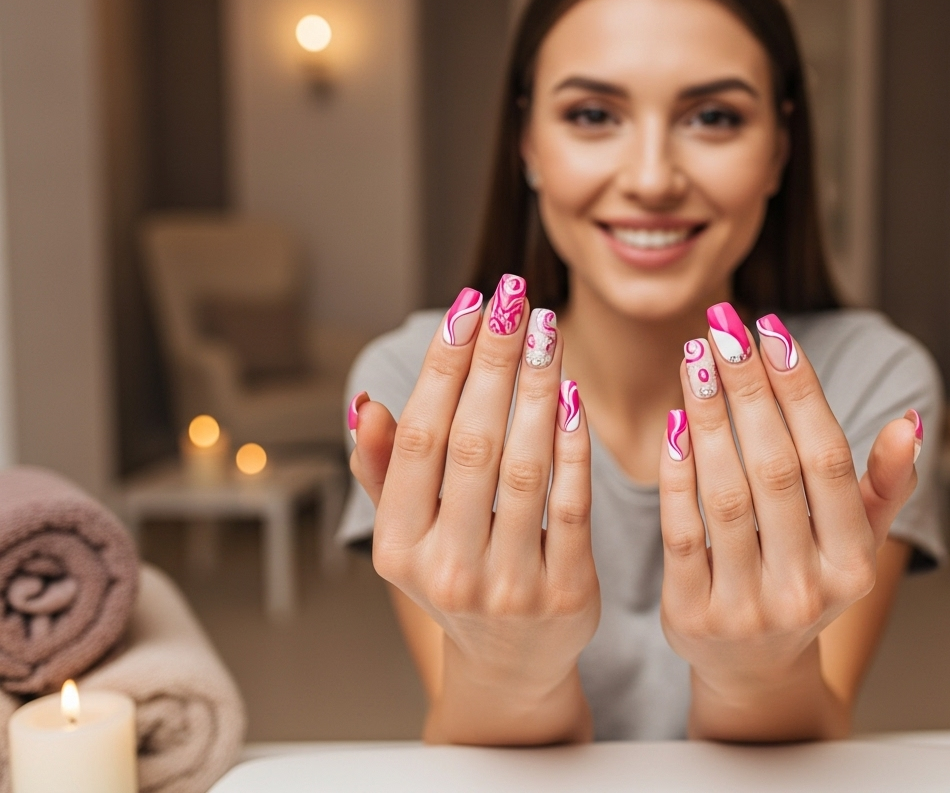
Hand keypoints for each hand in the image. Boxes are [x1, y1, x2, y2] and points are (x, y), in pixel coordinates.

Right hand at [349, 277, 598, 742]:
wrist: (512, 663)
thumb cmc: (458, 574)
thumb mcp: (406, 532)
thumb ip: (383, 469)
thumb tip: (365, 405)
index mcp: (397, 546)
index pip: (420, 438)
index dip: (444, 366)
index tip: (469, 305)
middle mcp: (446, 569)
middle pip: (473, 442)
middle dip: (495, 360)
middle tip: (515, 296)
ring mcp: (508, 586)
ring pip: (524, 466)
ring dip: (538, 387)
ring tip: (548, 328)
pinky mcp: (565, 593)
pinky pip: (573, 502)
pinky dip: (572, 444)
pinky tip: (574, 392)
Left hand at [659, 305, 921, 739]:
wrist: (753, 670)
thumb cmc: (807, 581)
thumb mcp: (856, 541)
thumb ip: (886, 484)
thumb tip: (911, 421)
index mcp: (853, 565)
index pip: (827, 459)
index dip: (799, 391)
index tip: (772, 330)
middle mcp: (806, 589)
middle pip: (775, 468)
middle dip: (747, 388)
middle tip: (723, 324)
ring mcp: (746, 606)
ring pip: (726, 494)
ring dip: (708, 416)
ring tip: (695, 356)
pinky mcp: (691, 613)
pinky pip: (682, 531)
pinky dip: (676, 473)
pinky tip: (673, 421)